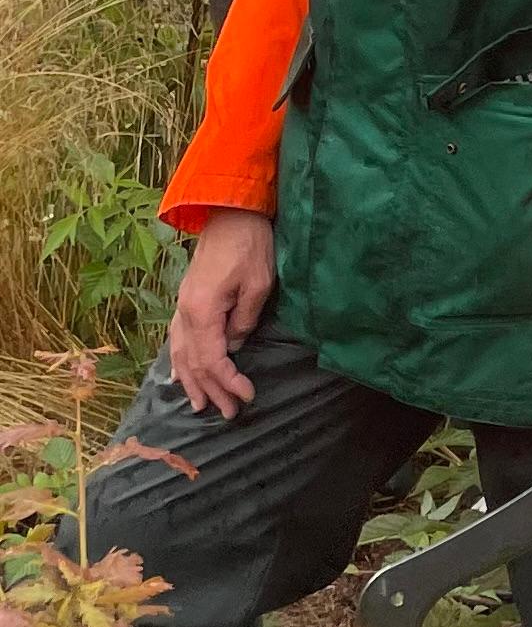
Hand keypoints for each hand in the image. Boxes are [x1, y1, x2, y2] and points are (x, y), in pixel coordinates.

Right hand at [168, 210, 275, 415]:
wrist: (231, 212)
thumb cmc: (250, 245)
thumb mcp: (258, 284)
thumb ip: (244, 320)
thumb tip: (234, 345)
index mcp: (201, 310)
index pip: (212, 359)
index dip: (228, 381)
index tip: (247, 396)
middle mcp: (184, 312)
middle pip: (194, 362)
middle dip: (212, 390)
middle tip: (229, 414)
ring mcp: (182, 306)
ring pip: (180, 353)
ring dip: (191, 381)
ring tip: (200, 406)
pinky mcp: (187, 300)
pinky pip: (178, 339)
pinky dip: (180, 361)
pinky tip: (180, 374)